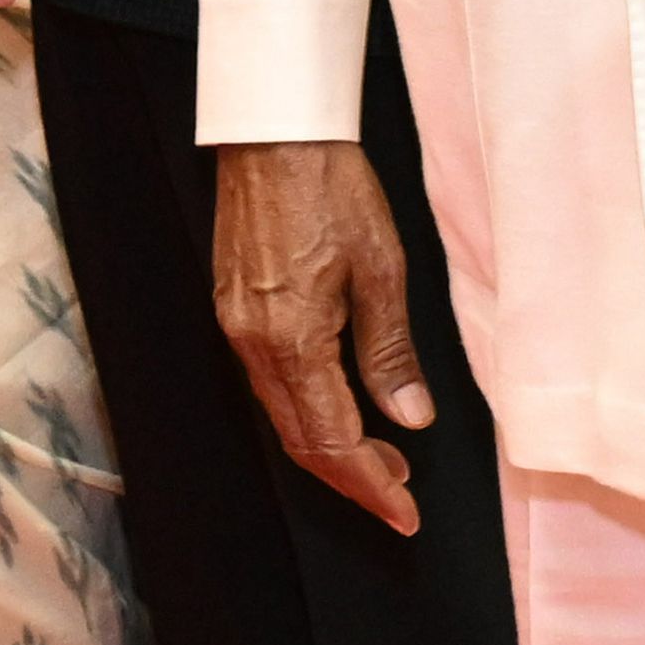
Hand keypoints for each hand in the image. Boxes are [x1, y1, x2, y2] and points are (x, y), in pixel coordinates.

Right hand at [214, 139, 434, 533]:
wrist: (273, 131)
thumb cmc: (331, 186)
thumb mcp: (381, 267)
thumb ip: (391, 351)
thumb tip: (410, 418)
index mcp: (292, 338)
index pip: (332, 440)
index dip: (370, 485)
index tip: (405, 513)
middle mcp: (254, 343)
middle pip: (301, 440)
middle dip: (351, 479)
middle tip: (399, 497)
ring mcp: (237, 327)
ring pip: (283, 416)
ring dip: (330, 448)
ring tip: (382, 460)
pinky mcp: (234, 309)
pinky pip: (270, 384)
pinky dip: (307, 412)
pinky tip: (340, 408)